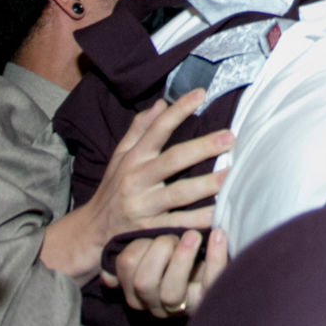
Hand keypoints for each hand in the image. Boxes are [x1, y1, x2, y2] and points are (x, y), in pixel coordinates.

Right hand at [37, 91, 230, 281]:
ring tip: (232, 174)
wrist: (93, 231)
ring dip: (207, 184)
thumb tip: (161, 103)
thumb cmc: (113, 189)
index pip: (157, 129)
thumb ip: (139, 130)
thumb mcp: (119, 157)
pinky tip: (221, 213)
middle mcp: (137, 181)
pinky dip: (200, 220)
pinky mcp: (150, 231)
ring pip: (179, 194)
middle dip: (202, 148)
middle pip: (173, 160)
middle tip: (230, 137)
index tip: (201, 94)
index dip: (178, 111)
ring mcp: (144, 207)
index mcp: (133, 159)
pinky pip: (180, 225)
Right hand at [103, 228, 228, 317]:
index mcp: (136, 288)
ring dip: (181, 259)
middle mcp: (154, 303)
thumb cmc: (176, 256)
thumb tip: (111, 271)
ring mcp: (180, 307)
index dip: (139, 245)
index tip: (153, 230)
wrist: (209, 269)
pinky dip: (215, 258)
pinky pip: (210, 284)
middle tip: (174, 235)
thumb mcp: (153, 252)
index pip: (125, 266)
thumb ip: (137, 251)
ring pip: (170, 293)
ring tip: (193, 236)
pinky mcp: (207, 303)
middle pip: (143, 282)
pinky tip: (218, 235)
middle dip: (158, 252)